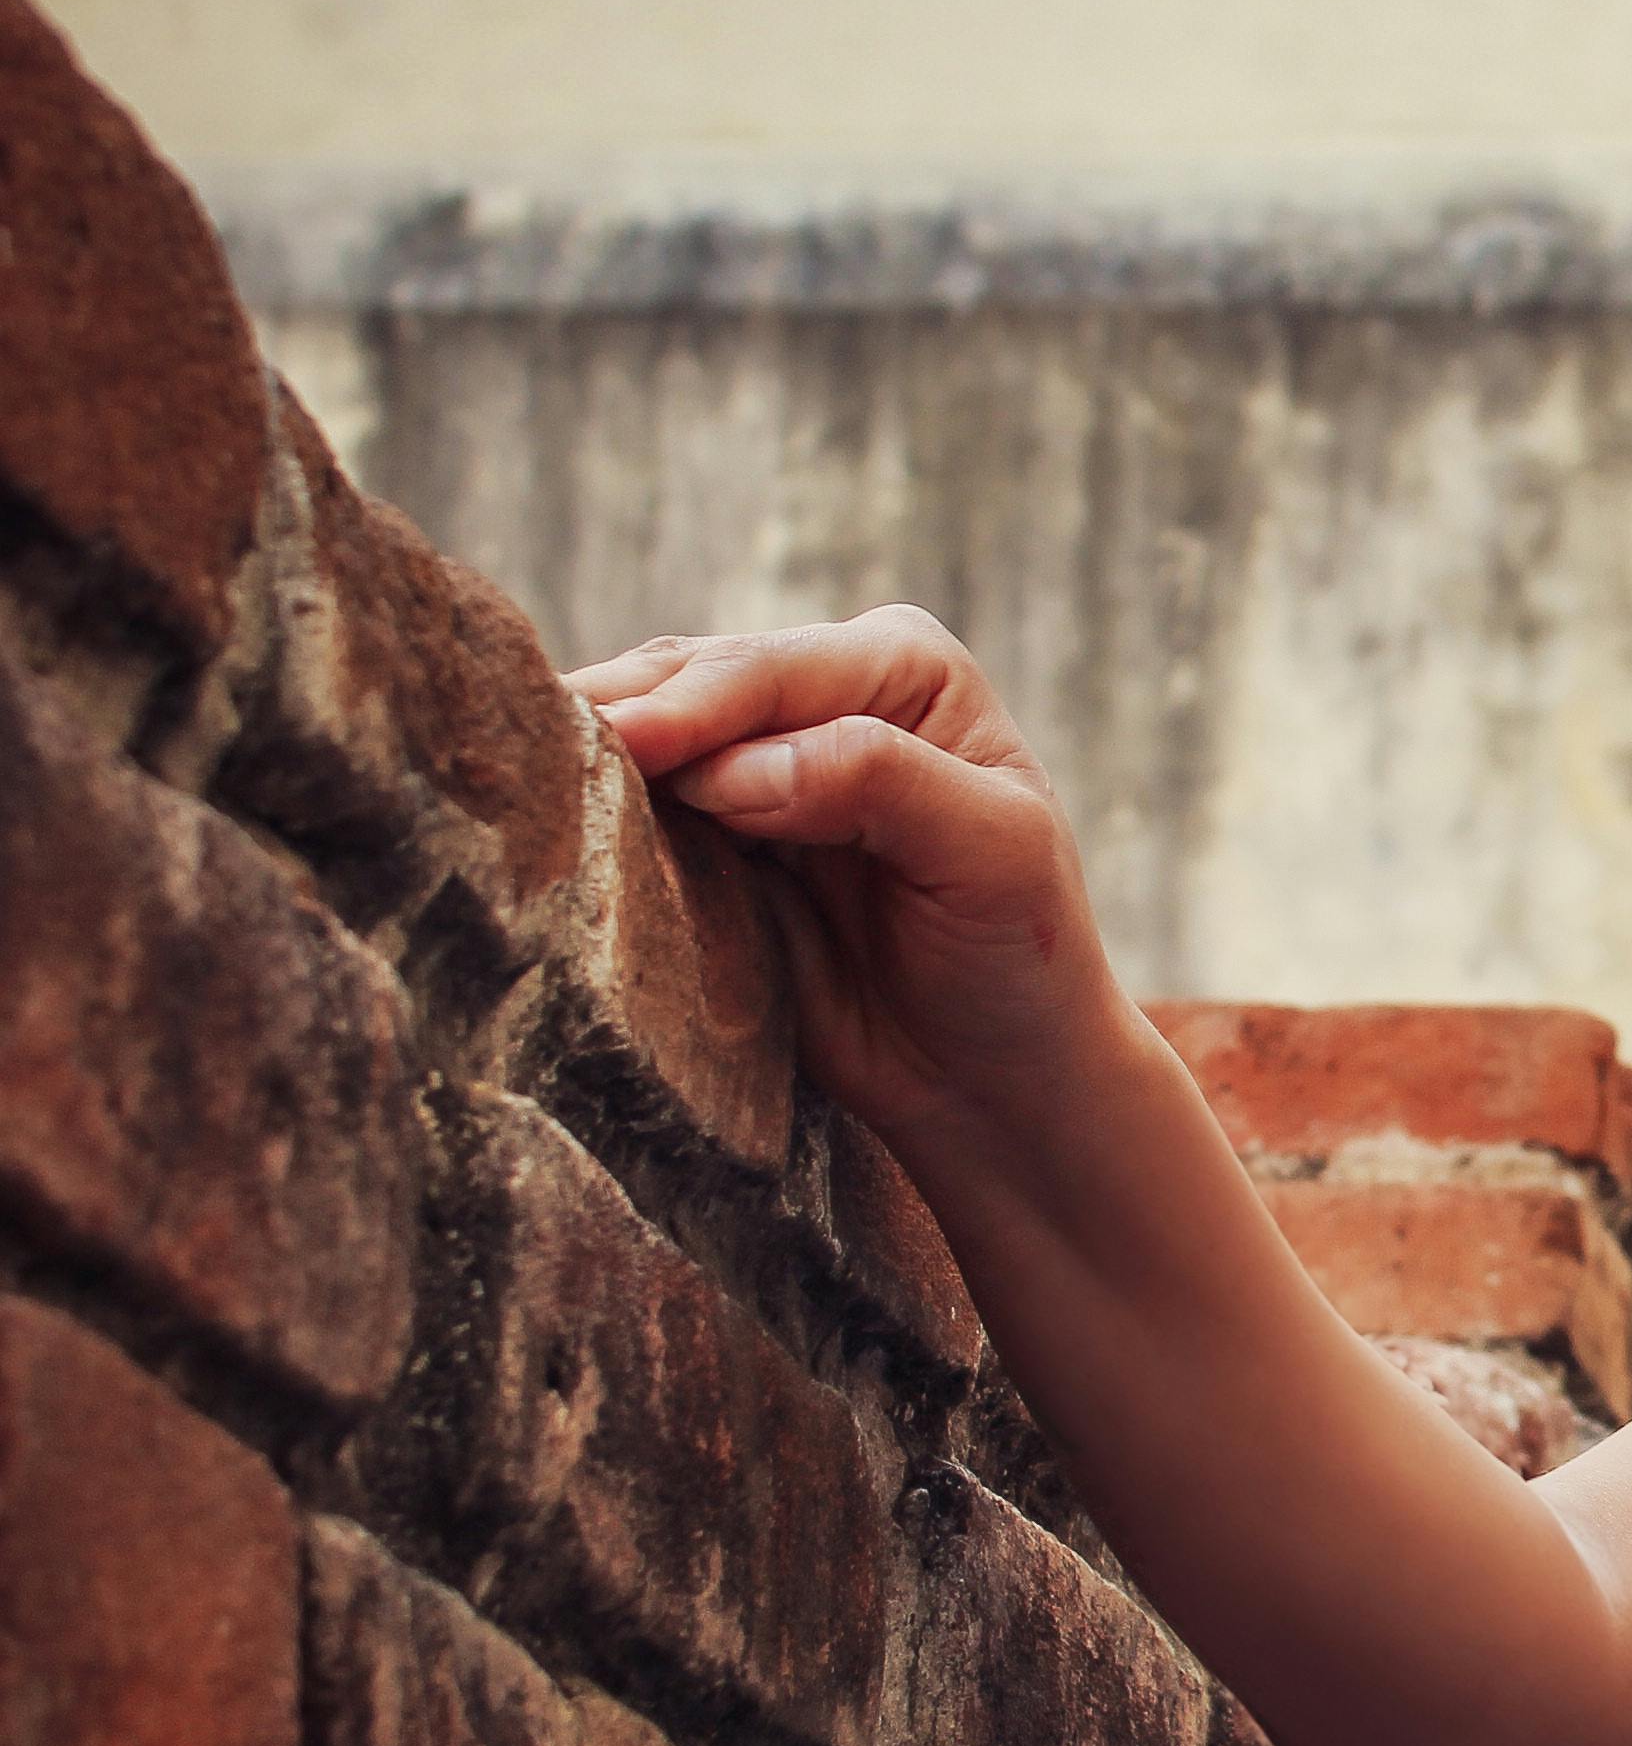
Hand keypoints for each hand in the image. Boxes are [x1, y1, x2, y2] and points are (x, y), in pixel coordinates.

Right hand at [562, 606, 1121, 1146]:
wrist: (995, 1078)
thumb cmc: (1018, 958)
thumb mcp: (990, 856)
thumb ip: (878, 783)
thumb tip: (733, 770)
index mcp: (904, 667)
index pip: (774, 672)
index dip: (694, 708)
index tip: (625, 748)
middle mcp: (822, 692)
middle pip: (687, 685)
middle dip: (608, 717)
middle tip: (516, 749)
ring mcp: (751, 764)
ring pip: (637, 737)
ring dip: (574, 757)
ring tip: (499, 774)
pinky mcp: (703, 840)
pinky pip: (625, 813)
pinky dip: (580, 815)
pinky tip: (525, 825)